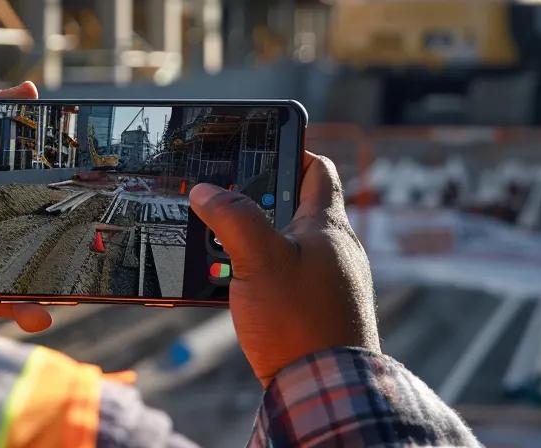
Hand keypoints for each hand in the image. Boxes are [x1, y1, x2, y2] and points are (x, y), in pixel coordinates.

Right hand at [189, 152, 378, 385]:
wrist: (324, 390)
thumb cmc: (301, 322)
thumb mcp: (260, 259)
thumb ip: (233, 218)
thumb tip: (207, 190)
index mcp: (328, 226)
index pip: (317, 169)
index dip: (289, 151)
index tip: (257, 149)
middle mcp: (334, 250)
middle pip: (293, 207)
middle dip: (255, 204)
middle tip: (222, 206)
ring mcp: (328, 282)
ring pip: (283, 246)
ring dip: (250, 245)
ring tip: (220, 252)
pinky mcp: (317, 310)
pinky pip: (285, 280)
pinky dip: (258, 277)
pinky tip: (234, 291)